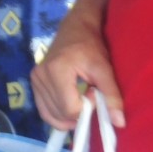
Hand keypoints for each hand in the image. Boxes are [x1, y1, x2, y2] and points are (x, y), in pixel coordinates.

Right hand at [31, 6, 124, 129]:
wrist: (75, 28)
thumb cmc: (91, 46)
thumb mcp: (105, 69)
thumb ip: (111, 95)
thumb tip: (119, 123)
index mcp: (56, 71)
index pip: (70, 108)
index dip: (87, 109)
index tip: (95, 93)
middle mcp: (40, 76)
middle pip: (60, 113)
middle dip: (78, 114)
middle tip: (89, 95)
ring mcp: (34, 79)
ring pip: (51, 114)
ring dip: (69, 116)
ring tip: (80, 99)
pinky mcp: (33, 82)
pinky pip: (43, 110)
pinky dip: (57, 115)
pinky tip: (70, 107)